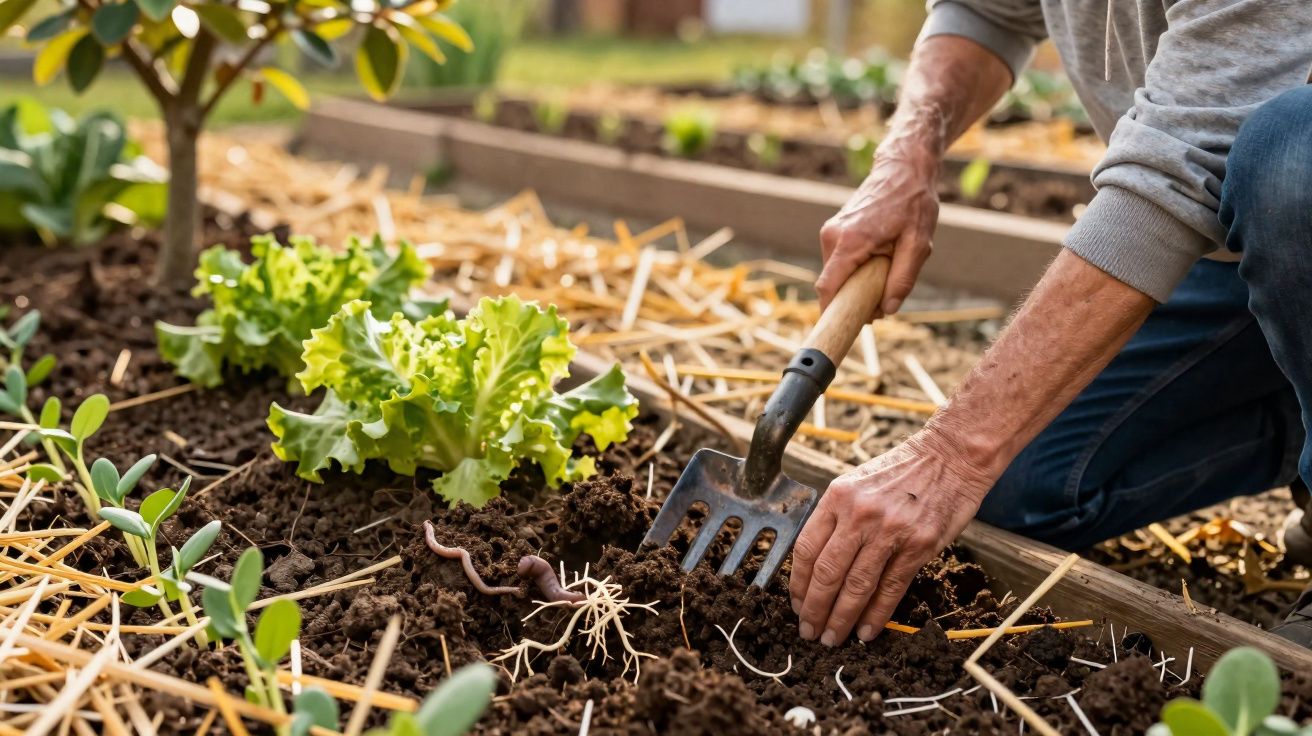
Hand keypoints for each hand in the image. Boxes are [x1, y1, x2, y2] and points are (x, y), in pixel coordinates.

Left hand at [788, 433, 992, 644]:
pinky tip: (865, 631)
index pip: (807, 549)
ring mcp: (890, 531)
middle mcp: (859, 514)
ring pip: (856, 586)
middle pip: (827, 573)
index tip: (796, 604)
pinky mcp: (919, 546)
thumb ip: (837, 517)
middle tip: (809, 631)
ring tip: (833, 638)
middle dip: (815, 609)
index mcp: (838, 497)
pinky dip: (876, 614)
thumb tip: (818, 563)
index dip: (798, 584)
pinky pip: (891, 588)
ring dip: (841, 618)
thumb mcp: (857, 482)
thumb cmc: (903, 471)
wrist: (951, 456)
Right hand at [816, 147, 939, 314]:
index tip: (840, 330)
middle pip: (833, 285)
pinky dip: (856, 269)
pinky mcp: (833, 231)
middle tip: (886, 297)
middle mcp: (833, 236)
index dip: (831, 313)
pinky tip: (880, 256)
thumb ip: (903, 278)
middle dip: (855, 298)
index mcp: (850, 241)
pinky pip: (839, 263)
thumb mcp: (918, 244)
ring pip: (837, 275)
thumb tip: (888, 309)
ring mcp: (830, 232)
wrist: (904, 168)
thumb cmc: (913, 202)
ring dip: (858, 281)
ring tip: (888, 264)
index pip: (828, 288)